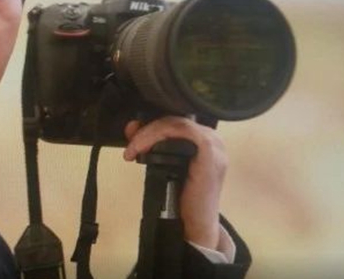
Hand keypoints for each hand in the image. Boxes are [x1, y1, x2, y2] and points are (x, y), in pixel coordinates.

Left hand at [123, 116, 227, 249]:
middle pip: (174, 120)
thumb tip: (132, 126)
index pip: (174, 122)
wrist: (195, 223)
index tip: (130, 132)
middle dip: (146, 129)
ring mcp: (214, 144)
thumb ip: (151, 145)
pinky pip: (183, 131)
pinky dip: (158, 136)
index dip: (150, 124)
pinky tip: (144, 148)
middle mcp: (212, 138)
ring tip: (133, 149)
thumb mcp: (163, 165)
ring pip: (176, 123)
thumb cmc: (181, 196)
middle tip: (129, 146)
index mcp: (204, 139)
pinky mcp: (210, 152)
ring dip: (149, 133)